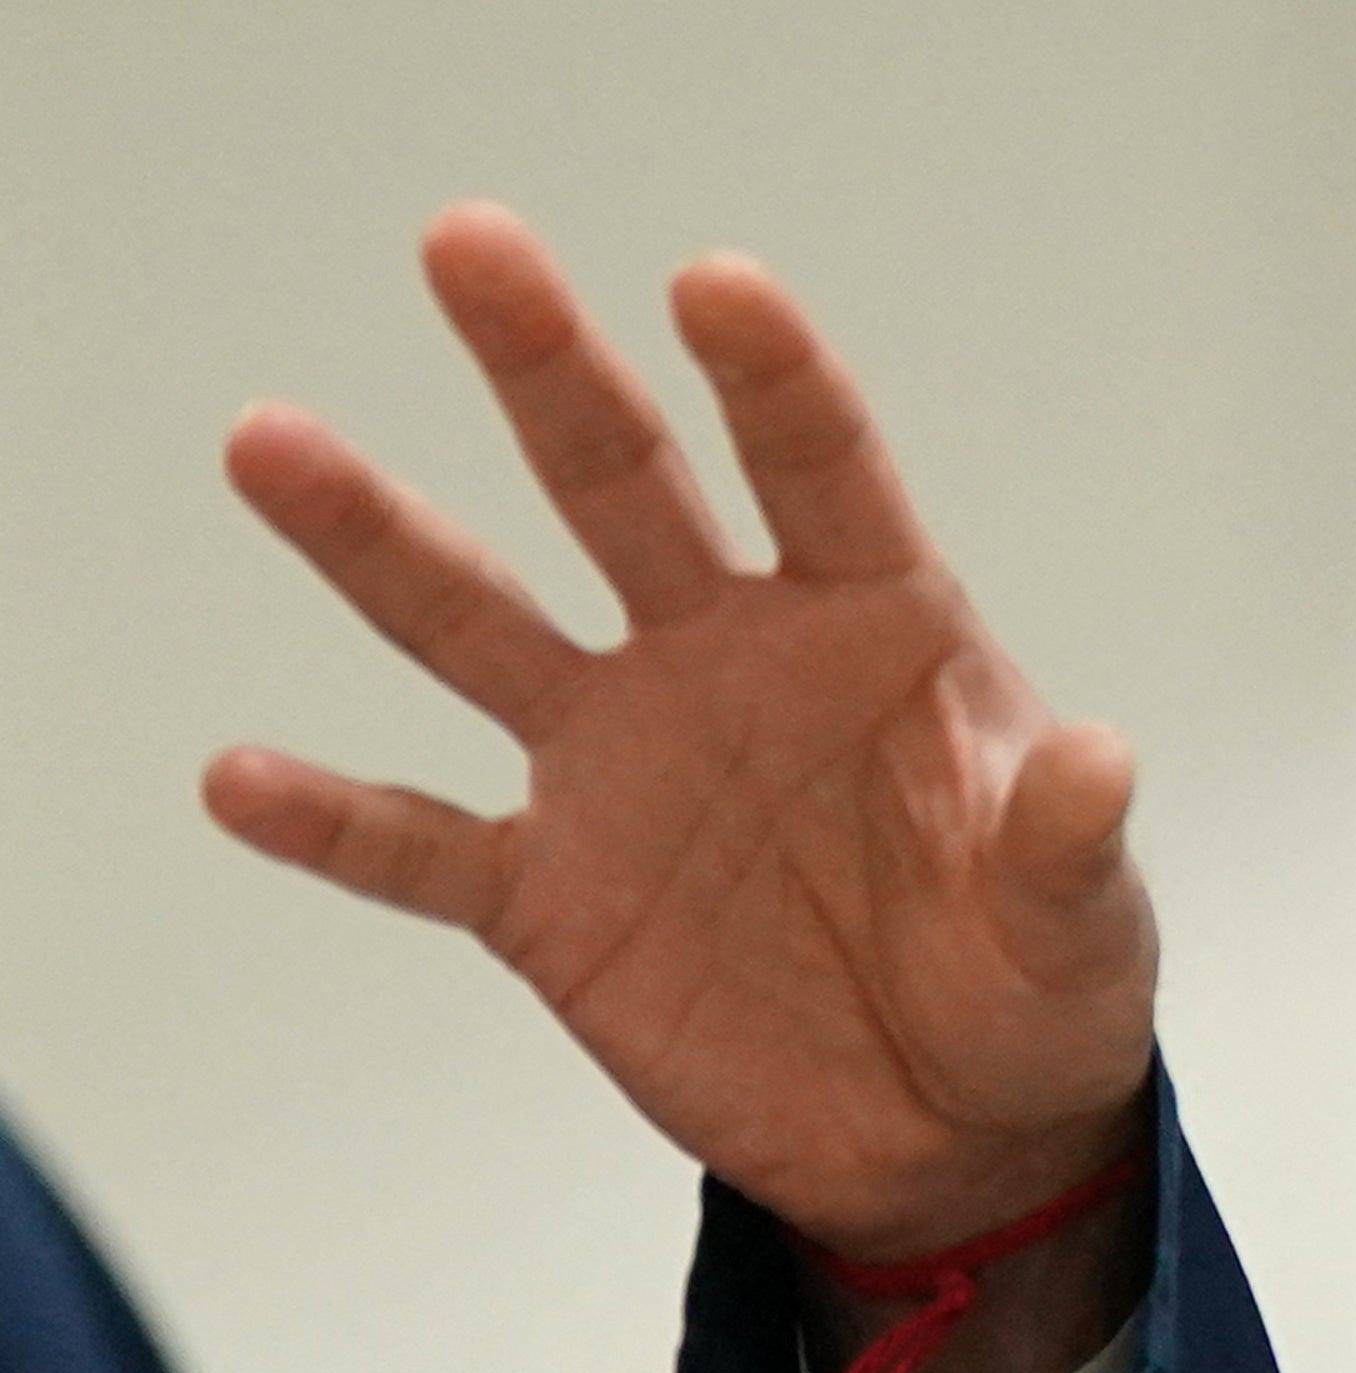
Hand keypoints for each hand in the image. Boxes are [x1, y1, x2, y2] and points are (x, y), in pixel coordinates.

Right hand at [207, 203, 1158, 1261]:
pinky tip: (241, 776)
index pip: (820, 469)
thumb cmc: (1035, 984)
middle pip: (622, 485)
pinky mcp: (554, 894)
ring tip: (273, 441)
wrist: (949, 1131)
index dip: (771, 377)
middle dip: (549, 366)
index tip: (715, 283)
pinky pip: (420, 843)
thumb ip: (1065, 840)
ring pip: (483, 624)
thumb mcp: (1079, 923)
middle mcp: (731, 658)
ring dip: (378, 538)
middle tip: (469, 241)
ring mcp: (628, 765)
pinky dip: (332, 820)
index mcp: (876, 626)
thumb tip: (1098, 764)